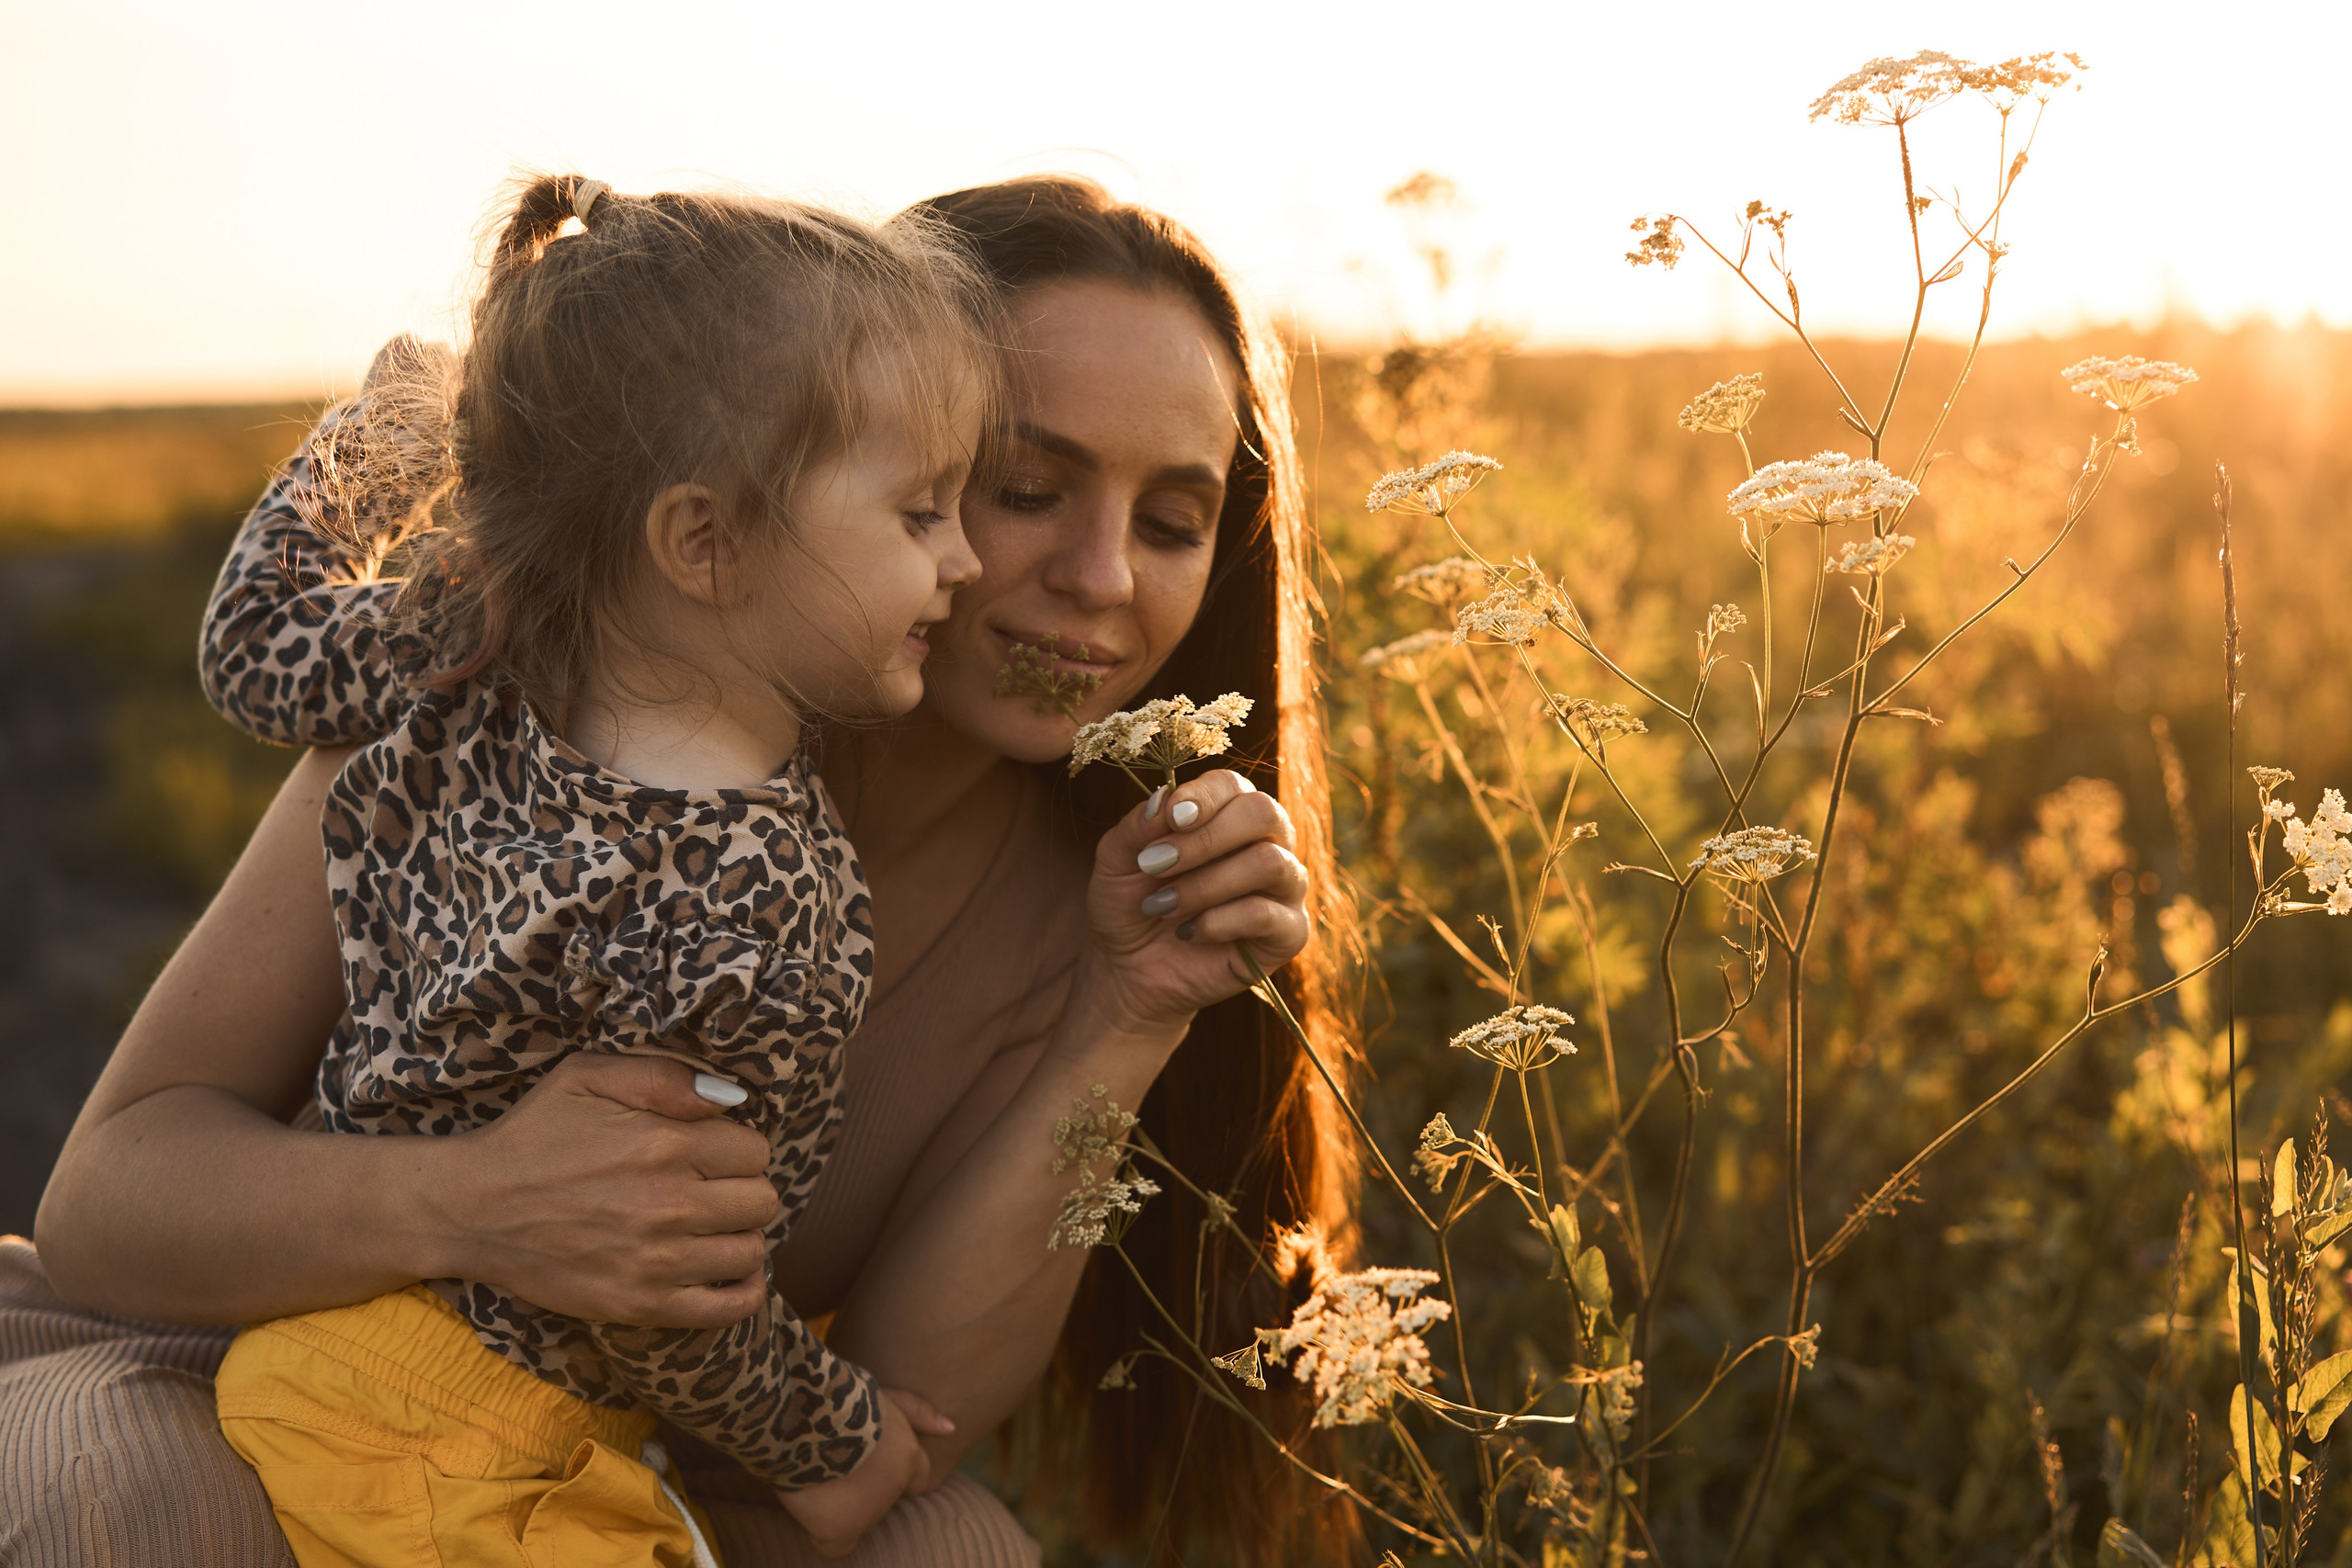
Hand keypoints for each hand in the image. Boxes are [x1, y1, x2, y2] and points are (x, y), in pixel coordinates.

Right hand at [434, 1053, 778, 1326]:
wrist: (472, 1210)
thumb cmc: (532, 1136)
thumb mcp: (587, 1078)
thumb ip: (665, 1076)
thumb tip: (733, 1098)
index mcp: (663, 1143)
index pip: (755, 1149)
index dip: (735, 1148)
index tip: (708, 1153)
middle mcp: (668, 1204)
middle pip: (762, 1199)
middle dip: (742, 1189)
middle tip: (709, 1188)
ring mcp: (657, 1262)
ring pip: (752, 1250)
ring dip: (738, 1235)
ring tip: (708, 1225)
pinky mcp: (642, 1306)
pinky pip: (731, 1307)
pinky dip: (744, 1290)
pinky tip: (729, 1270)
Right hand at [778, 1387, 955, 1557]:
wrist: (802, 1414)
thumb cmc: (839, 1399)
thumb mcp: (884, 1395)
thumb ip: (918, 1412)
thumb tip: (951, 1429)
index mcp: (908, 1455)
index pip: (916, 1477)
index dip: (891, 1468)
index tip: (867, 1458)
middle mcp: (893, 1488)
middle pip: (883, 1495)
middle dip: (865, 1482)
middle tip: (837, 1460)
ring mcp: (868, 1512)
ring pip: (857, 1517)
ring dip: (843, 1502)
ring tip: (819, 1473)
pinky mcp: (839, 1529)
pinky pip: (836, 1546)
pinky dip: (826, 1533)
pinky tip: (814, 1510)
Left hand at [1083, 769, 1311, 1032]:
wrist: (1131, 968)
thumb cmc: (1129, 902)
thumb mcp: (1115, 861)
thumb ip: (1137, 827)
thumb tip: (1164, 797)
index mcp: (1228, 812)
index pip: (1232, 785)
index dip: (1204, 797)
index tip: (1172, 819)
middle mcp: (1267, 841)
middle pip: (1264, 813)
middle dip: (1206, 839)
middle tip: (1157, 865)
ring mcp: (1283, 886)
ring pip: (1270, 862)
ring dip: (1207, 884)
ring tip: (1163, 905)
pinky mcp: (1289, 932)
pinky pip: (1268, 914)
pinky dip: (1220, 921)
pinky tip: (1190, 931)